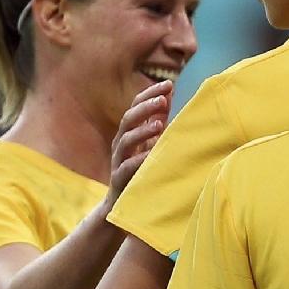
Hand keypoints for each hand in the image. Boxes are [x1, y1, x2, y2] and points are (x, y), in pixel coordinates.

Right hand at [108, 80, 172, 195]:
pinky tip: (150, 155)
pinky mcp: (119, 179)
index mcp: (129, 132)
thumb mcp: (150, 143)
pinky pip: (126, 167)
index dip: (150, 93)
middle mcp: (121, 142)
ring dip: (143, 130)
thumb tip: (170, 94)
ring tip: (160, 125)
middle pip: (129, 118)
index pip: (136, 105)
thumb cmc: (139, 170)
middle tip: (163, 99)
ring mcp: (119, 160)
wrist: (122, 204)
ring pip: (125, 140)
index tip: (169, 84)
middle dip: (146, 106)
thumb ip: (158, 120)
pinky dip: (138, 159)